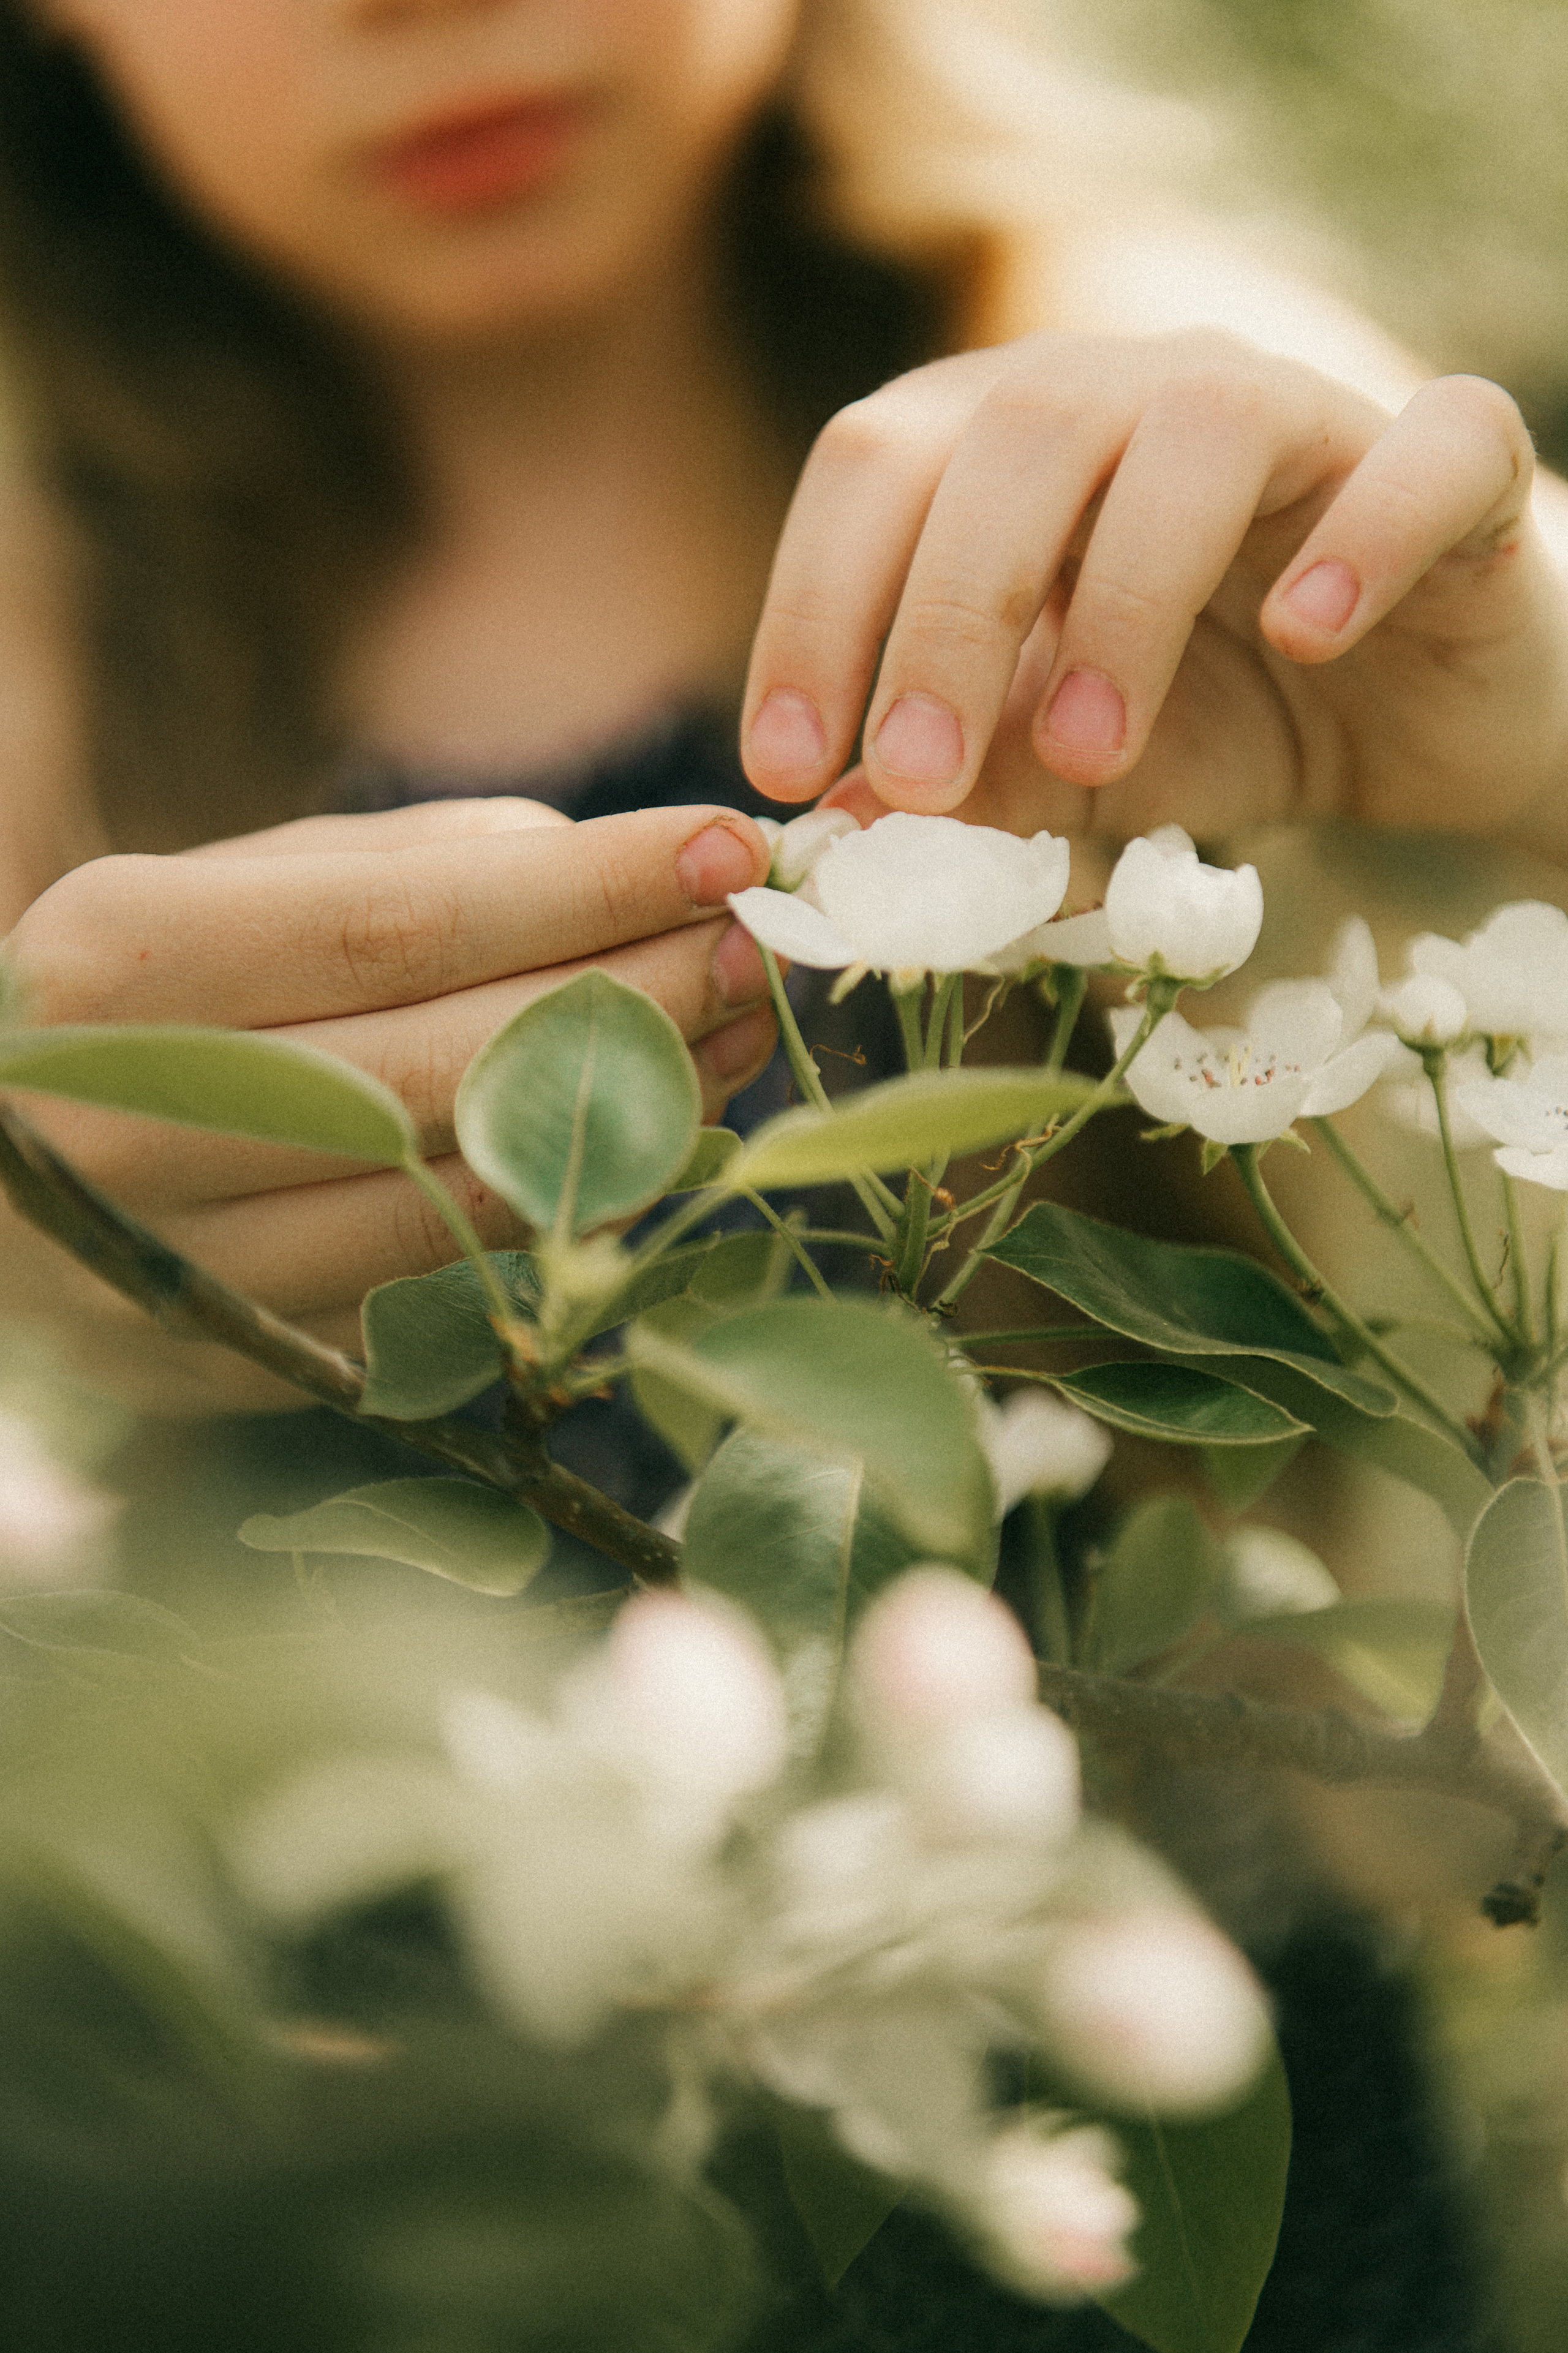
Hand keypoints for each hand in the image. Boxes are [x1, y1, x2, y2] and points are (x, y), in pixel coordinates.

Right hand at [2, 798, 775, 1411]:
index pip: (401, 925)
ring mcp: (194, 1259)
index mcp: (123, 962)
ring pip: (464, 1192)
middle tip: (760, 941)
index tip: (724, 842)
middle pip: (451, 1064)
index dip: (583, 888)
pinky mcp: (249, 1354)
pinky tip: (661, 1138)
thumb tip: (600, 865)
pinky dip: (573, 1206)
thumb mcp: (217, 891)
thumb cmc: (133, 1004)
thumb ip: (398, 866)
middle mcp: (146, 1119)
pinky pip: (450, 1282)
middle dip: (636, 996)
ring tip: (736, 1032)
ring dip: (633, 1111)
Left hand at [740, 330, 1567, 855]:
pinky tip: (1309, 635)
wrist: (1412, 723)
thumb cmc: (1215, 723)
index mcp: (1014, 446)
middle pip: (1016, 432)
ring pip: (1197, 429)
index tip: (789, 765)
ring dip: (1125, 596)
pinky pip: (1422, 453)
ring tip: (1093, 752)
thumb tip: (851, 822)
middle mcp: (1140, 394)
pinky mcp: (1452, 461)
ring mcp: (1298, 411)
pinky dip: (1364, 535)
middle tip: (918, 780)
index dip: (815, 607)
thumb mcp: (1071, 775)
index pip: (877, 468)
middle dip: (947, 613)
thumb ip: (976, 787)